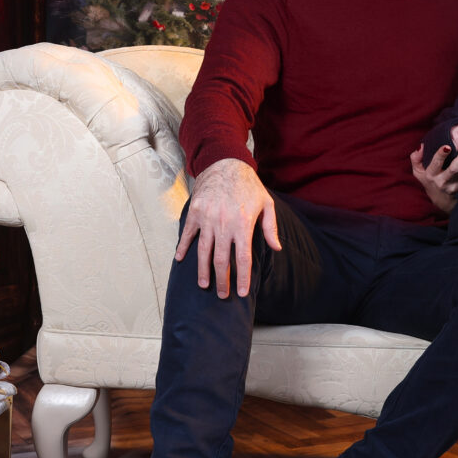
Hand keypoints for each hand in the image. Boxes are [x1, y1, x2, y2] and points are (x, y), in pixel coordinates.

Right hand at [175, 158, 280, 298]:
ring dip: (203, 271)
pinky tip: (181, 260)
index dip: (243, 278)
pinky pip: (187, 234)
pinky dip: (183, 248)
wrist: (225, 162)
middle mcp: (224, 224)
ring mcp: (207, 219)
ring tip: (204, 285)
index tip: (242, 292)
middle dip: (222, 281)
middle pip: (222, 260)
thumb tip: (276, 248)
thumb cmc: (248, 185)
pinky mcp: (195, 212)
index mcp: (243, 225)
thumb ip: (270, 227)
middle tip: (222, 295)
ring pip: (203, 251)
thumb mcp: (266, 203)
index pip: (243, 258)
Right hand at [410, 140, 457, 213]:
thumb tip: (421, 146)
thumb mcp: (418, 172)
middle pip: (454, 168)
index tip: (447, 147)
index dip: (441, 155)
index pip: (435, 164)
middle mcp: (443, 181)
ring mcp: (454, 186)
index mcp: (431, 175)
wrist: (441, 200)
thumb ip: (415, 158)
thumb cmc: (429, 180)